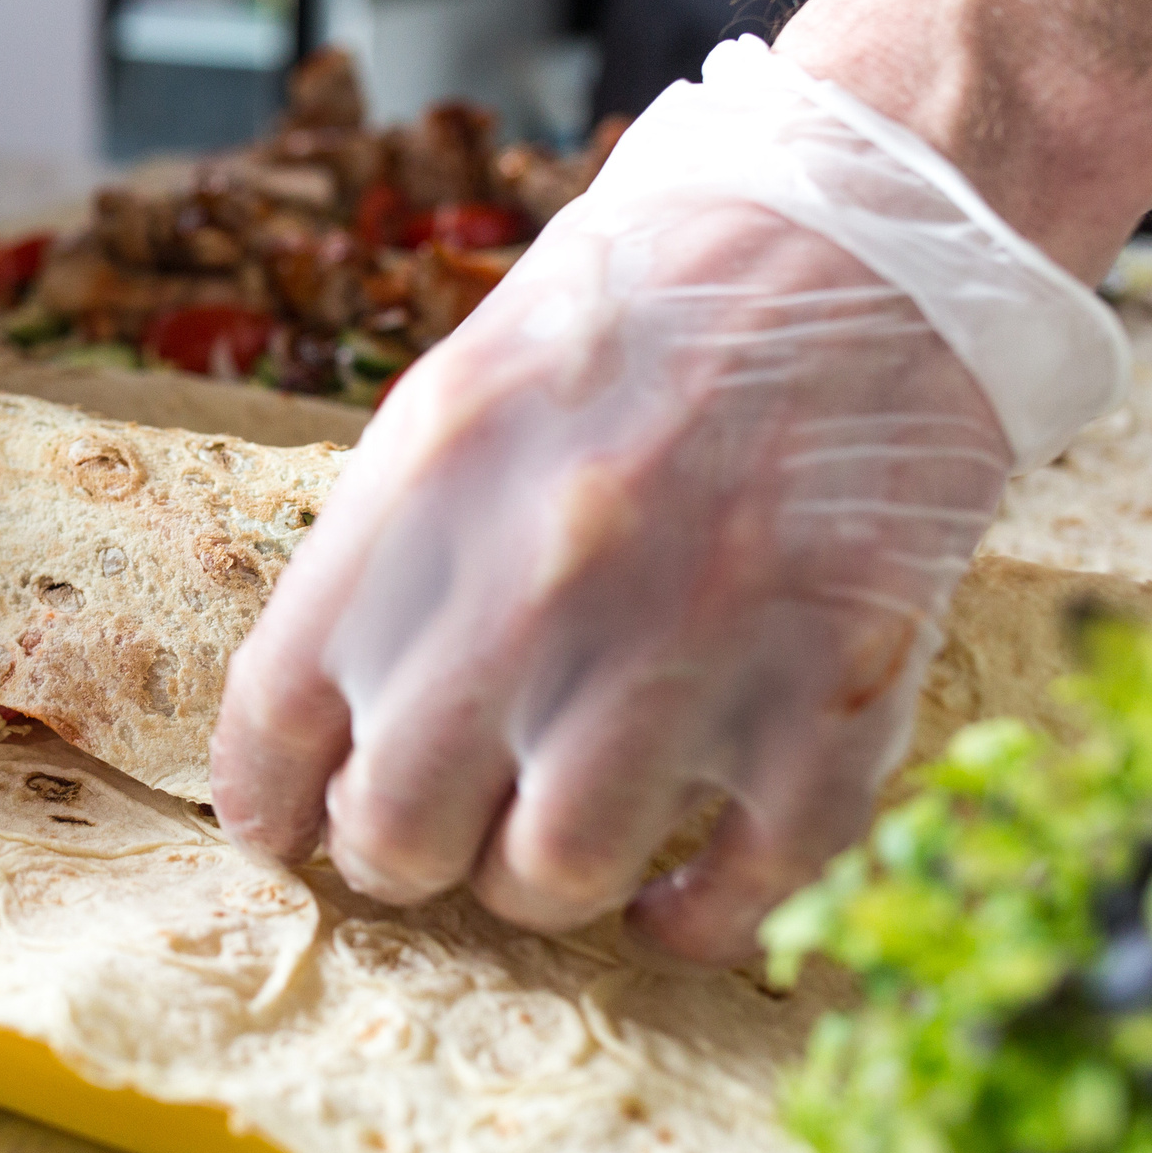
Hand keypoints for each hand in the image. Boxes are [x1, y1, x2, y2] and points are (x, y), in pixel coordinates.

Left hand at [210, 39, 1127, 965]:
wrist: (883, 232)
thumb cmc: (652, 309)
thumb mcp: (463, 391)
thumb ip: (386, 553)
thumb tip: (327, 723)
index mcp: (422, 486)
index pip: (276, 717)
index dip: (267, 805)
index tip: (288, 829)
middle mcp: (540, 573)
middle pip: (399, 831)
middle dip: (400, 853)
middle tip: (432, 832)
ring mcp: (694, 641)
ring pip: (555, 879)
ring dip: (539, 885)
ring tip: (555, 841)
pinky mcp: (836, 691)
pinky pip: (739, 886)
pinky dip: (694, 920)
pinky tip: (676, 900)